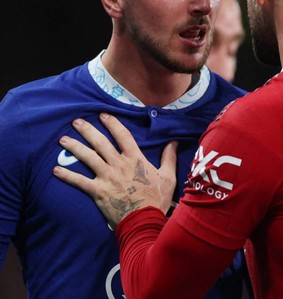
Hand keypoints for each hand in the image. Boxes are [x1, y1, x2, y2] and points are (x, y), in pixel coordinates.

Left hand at [53, 113, 177, 227]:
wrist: (145, 220)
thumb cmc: (157, 199)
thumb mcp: (168, 176)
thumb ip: (169, 157)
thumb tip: (174, 141)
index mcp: (135, 159)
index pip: (122, 135)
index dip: (112, 123)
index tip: (103, 115)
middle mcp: (119, 164)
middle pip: (100, 143)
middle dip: (88, 130)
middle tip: (76, 121)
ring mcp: (107, 177)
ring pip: (88, 158)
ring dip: (74, 147)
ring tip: (63, 139)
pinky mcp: (97, 191)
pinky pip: (79, 181)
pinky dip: (67, 175)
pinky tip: (56, 170)